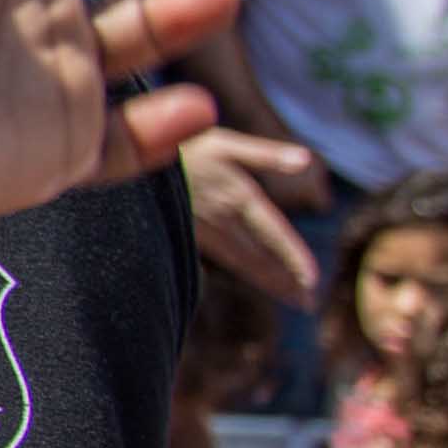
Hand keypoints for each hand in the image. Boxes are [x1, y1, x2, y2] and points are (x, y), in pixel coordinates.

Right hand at [182, 127, 322, 306]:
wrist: (134, 157)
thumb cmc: (183, 145)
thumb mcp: (225, 143)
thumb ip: (266, 155)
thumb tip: (306, 160)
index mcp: (239, 196)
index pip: (273, 235)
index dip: (294, 258)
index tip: (313, 281)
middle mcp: (224, 220)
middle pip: (260, 258)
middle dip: (285, 281)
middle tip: (309, 304)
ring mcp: (204, 231)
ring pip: (242, 263)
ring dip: (268, 281)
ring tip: (290, 297)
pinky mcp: (188, 234)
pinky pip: (224, 258)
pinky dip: (244, 271)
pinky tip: (251, 277)